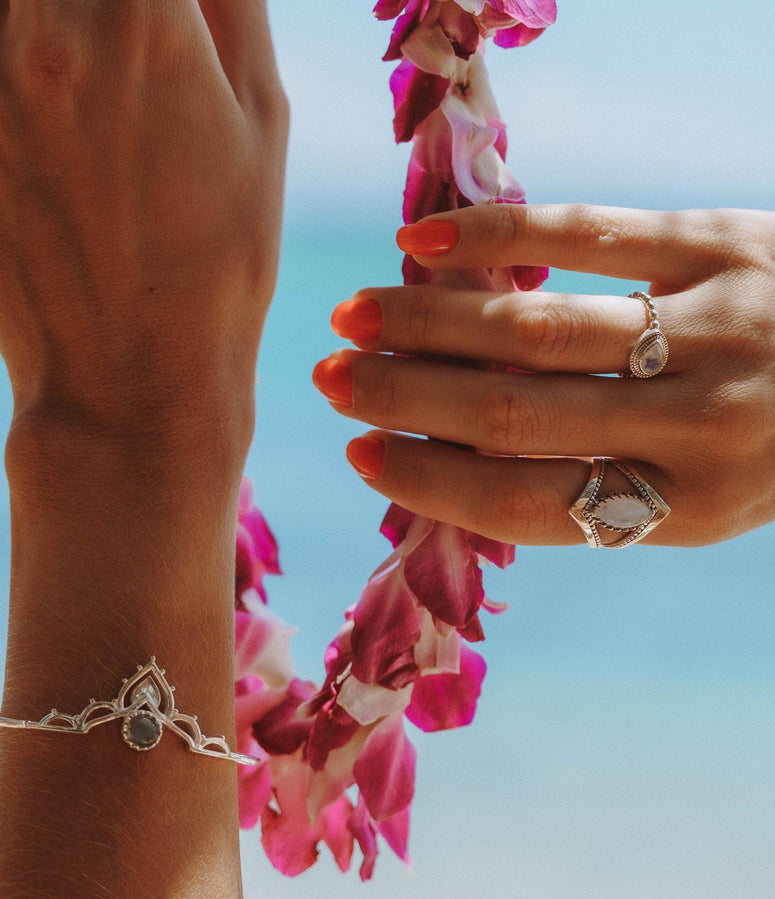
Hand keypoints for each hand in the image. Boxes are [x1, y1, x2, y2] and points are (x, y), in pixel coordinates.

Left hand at [0, 0, 286, 466]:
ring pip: (3, 3)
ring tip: (83, 99)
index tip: (156, 22)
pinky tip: (42, 110)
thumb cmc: (217, 261)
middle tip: (124, 56)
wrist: (129, 377)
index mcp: (145, 18)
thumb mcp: (263, 121)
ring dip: (42, 25)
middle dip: (99, 10)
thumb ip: (230, 0)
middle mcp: (43, 29)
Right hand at [315, 204, 774, 546]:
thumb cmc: (769, 442)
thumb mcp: (696, 493)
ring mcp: (714, 327)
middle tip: (327, 378)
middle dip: (406, 399)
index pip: (529, 505)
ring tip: (355, 317)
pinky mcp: (722, 241)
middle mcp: (702, 426)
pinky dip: (497, 238)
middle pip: (517, 414)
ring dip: (430, 323)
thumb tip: (449, 457)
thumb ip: (594, 484)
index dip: (431, 483)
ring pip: (540, 327)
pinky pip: (589, 232)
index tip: (360, 455)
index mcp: (690, 508)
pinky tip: (426, 243)